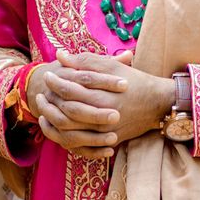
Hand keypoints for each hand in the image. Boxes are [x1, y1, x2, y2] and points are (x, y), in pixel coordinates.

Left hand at [32, 51, 175, 157]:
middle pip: (68, 111)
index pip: (71, 89)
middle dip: (51, 100)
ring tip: (44, 108)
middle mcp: (104, 116)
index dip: (56, 81)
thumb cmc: (134, 81)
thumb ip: (85, 61)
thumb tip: (60, 55)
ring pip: (71, 130)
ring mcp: (105, 132)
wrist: (157, 104)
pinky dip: (64, 136)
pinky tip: (55, 126)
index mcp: (104, 95)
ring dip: (53, 120)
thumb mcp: (111, 67)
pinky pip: (80, 144)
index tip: (48, 74)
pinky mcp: (107, 141)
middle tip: (42, 91)